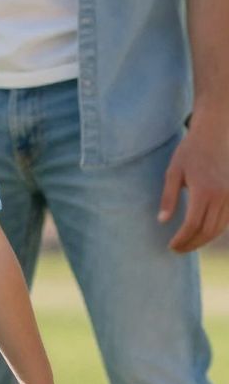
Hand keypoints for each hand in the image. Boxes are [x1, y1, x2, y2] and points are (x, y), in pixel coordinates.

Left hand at [158, 117, 228, 252]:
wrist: (216, 133)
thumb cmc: (191, 151)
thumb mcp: (173, 171)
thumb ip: (169, 198)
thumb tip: (163, 221)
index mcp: (204, 190)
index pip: (193, 225)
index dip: (182, 239)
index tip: (171, 246)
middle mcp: (221, 196)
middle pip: (207, 231)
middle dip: (192, 244)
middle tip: (178, 249)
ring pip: (219, 228)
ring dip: (203, 240)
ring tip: (188, 243)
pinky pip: (226, 220)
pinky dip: (215, 230)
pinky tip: (202, 233)